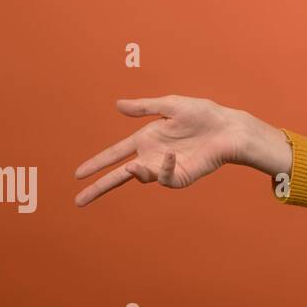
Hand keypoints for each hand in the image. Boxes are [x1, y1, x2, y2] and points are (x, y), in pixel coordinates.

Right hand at [74, 95, 244, 206]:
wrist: (228, 128)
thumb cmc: (202, 114)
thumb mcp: (170, 105)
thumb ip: (144, 107)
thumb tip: (117, 105)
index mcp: (146, 139)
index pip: (115, 154)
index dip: (97, 163)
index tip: (78, 173)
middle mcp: (152, 155)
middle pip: (119, 175)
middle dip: (99, 187)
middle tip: (79, 201)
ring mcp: (165, 168)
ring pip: (141, 178)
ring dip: (136, 173)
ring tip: (134, 166)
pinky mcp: (181, 177)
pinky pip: (165, 178)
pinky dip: (163, 168)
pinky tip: (171, 155)